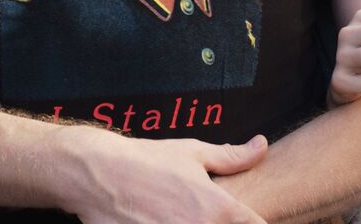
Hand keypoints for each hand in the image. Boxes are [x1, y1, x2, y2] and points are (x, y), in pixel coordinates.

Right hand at [62, 126, 267, 222]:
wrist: (99, 175)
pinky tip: (159, 223)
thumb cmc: (148, 160)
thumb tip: (261, 145)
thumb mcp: (194, 153)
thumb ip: (233, 156)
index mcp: (217, 208)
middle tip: (200, 213)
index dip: (256, 223)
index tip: (250, 219)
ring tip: (178, 216)